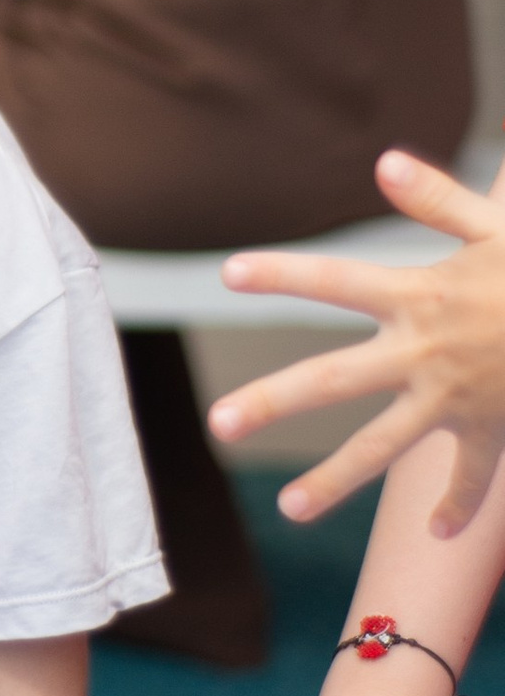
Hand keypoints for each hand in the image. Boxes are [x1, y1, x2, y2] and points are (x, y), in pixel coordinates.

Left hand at [211, 148, 504, 533]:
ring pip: (384, 445)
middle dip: (275, 401)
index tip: (227, 274)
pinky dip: (457, 505)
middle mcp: (425, 352)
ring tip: (288, 509)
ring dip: (336, 478)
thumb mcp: (499, 225)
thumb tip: (385, 162)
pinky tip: (436, 533)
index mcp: (420, 296)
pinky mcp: (492, 428)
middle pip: (335, 381)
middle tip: (218, 423)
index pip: (337, 280)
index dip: (284, 275)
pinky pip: (473, 476)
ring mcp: (455, 398)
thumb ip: (440, 199)